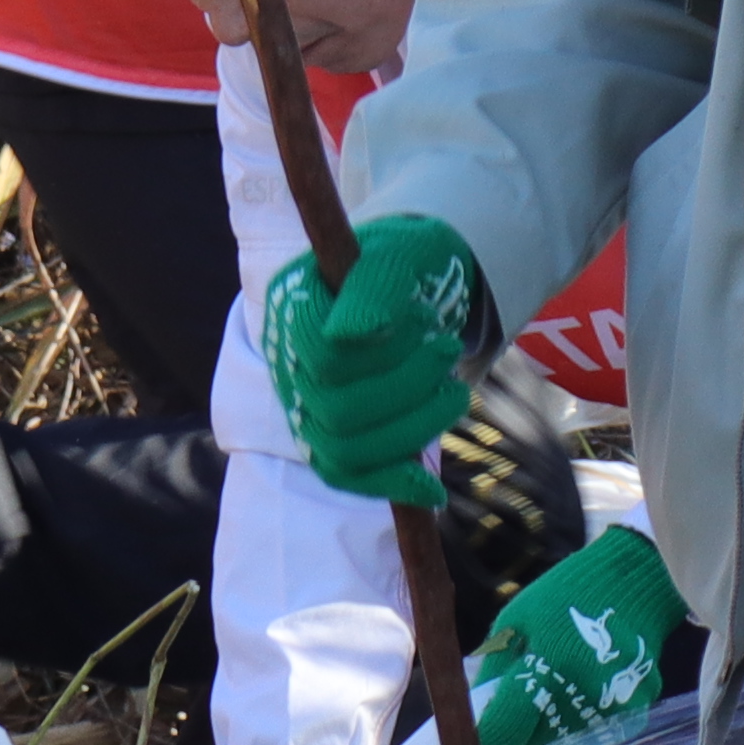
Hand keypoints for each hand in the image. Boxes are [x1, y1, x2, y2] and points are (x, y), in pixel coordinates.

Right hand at [258, 211, 487, 504]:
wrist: (405, 282)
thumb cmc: (399, 264)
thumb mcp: (397, 255)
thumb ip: (374, 287)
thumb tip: (350, 334)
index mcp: (293, 310)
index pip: (327, 356)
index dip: (383, 350)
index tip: (426, 322)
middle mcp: (288, 363)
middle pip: (337, 409)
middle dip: (407, 387)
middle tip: (449, 350)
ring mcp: (304, 405)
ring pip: (345, 448)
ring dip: (412, 428)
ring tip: (455, 394)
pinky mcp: (329, 439)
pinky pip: (347, 477)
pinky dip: (391, 484)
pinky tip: (432, 488)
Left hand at [463, 525, 686, 744]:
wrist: (636, 582)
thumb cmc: (566, 595)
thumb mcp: (517, 618)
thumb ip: (496, 670)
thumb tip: (477, 713)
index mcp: (548, 666)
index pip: (504, 730)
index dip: (483, 742)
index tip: (470, 742)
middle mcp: (581, 695)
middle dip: (513, 731)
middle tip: (514, 701)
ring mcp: (610, 709)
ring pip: (556, 744)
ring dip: (544, 727)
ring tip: (552, 686)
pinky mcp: (631, 714)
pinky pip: (586, 735)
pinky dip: (574, 721)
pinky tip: (579, 688)